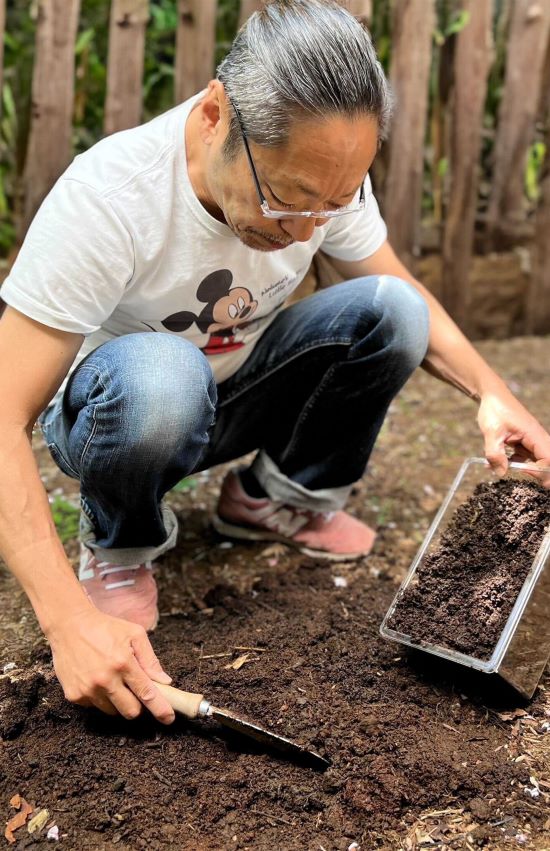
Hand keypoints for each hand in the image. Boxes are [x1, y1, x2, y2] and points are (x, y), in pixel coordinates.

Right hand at [47, 607, 175, 722]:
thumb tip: (164, 682)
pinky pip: (94, 706)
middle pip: (130, 711)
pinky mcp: (74, 695)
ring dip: (117, 701)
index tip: (168, 718)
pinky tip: (95, 678)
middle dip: (137, 705)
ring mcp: (88, 689)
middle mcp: (105, 680)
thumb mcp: (134, 634)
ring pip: (112, 711)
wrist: (69, 625)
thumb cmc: (105, 627)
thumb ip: (150, 659)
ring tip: (111, 679)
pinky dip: (99, 697)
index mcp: (123, 663)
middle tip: (134, 690)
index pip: (147, 693)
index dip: (160, 708)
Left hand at [477, 389, 549, 485]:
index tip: (521, 472)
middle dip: (533, 473)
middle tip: (514, 474)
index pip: (549, 460)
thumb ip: (495, 454)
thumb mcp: (491, 432)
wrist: (492, 396)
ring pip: (535, 462)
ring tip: (497, 465)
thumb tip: (501, 473)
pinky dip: (514, 462)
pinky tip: (497, 460)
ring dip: (520, 467)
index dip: (539, 472)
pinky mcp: (525, 442)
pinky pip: (526, 458)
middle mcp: (538, 439)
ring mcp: (533, 441)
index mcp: (535, 435)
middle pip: (547, 463)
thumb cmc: (494, 410)